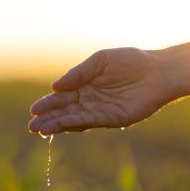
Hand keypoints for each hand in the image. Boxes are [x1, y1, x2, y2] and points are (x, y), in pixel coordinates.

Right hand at [29, 47, 172, 133]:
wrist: (158, 71)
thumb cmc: (131, 61)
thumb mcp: (100, 61)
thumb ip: (78, 74)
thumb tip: (56, 87)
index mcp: (85, 85)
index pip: (62, 98)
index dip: (47, 104)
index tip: (33, 111)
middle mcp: (90, 101)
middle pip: (64, 111)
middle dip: (48, 119)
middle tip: (31, 126)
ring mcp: (100, 111)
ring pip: (74, 120)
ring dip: (57, 125)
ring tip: (40, 130)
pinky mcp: (112, 119)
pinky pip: (90, 122)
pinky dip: (75, 124)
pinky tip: (62, 124)